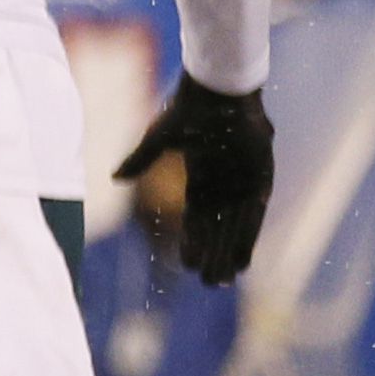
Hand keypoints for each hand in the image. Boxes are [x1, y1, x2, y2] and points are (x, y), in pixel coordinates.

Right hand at [115, 75, 273, 283]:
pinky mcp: (259, 178)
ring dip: (230, 254)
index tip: (188, 264)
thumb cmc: (190, 110)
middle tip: (210, 284)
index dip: (192, 242)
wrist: (221, 91)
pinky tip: (243, 261)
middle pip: (218, 229)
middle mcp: (224, 184)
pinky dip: (248, 239)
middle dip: (213, 255)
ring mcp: (243, 183)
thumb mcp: (160, 139)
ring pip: (235, 228)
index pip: (196, 218)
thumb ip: (140, 160)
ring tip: (224, 281)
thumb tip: (115, 178)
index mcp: (201, 177)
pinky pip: (254, 217)